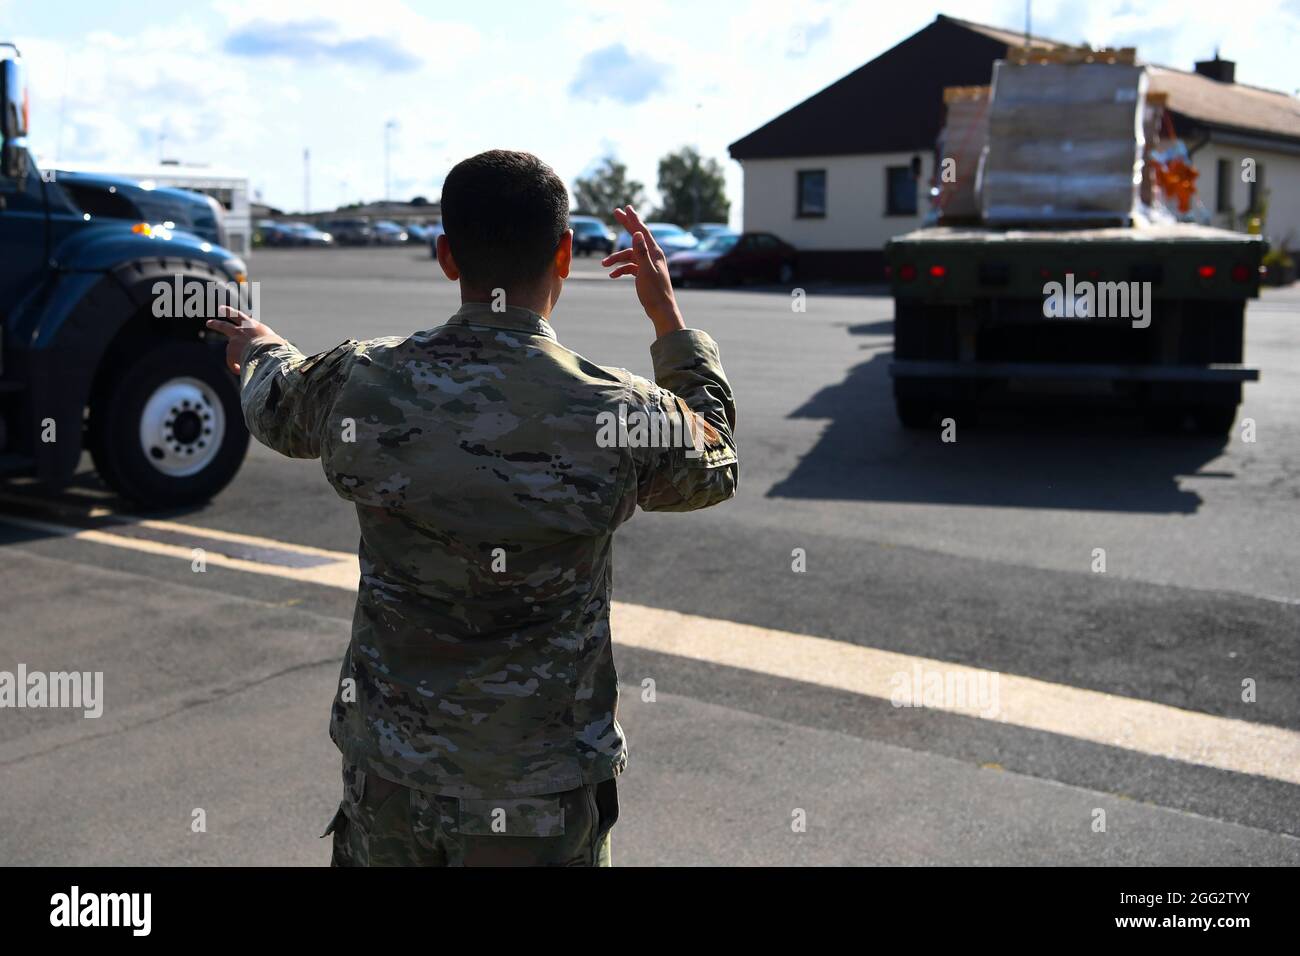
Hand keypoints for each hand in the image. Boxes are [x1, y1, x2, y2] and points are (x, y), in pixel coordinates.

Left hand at [205, 305, 284, 373]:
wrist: (269, 351)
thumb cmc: (276, 347)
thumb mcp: (274, 341)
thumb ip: (268, 343)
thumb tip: (276, 348)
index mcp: (253, 325)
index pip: (240, 316)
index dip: (230, 312)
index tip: (222, 308)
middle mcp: (241, 330)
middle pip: (224, 325)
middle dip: (216, 324)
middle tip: (209, 323)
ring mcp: (235, 339)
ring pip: (229, 348)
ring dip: (231, 355)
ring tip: (237, 367)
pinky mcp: (231, 350)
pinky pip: (232, 362)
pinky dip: (235, 367)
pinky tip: (240, 371)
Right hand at [602, 206, 684, 336]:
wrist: (661, 310)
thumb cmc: (655, 292)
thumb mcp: (646, 271)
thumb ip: (641, 252)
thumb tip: (637, 234)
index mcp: (655, 253)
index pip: (642, 231)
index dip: (633, 219)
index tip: (626, 208)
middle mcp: (652, 256)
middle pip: (636, 237)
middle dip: (626, 225)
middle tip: (616, 212)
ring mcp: (648, 265)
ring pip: (629, 256)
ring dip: (616, 259)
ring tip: (603, 265)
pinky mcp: (644, 274)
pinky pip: (630, 267)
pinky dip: (621, 269)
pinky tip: (612, 276)